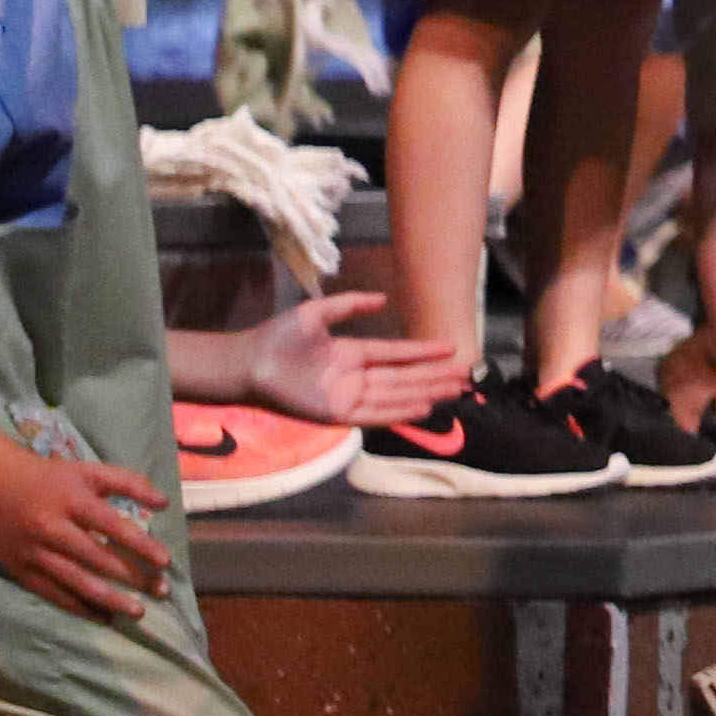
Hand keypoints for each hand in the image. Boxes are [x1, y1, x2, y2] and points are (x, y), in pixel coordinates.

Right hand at [0, 436, 173, 621]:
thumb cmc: (51, 478)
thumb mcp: (90, 471)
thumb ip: (129, 483)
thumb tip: (165, 503)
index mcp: (72, 501)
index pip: (112, 526)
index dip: (140, 544)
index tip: (165, 561)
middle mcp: (52, 528)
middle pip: (97, 558)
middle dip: (132, 576)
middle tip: (161, 590)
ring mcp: (34, 553)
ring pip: (76, 582)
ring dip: (109, 599)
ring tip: (137, 611)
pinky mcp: (21, 571)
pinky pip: (54, 594)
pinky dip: (80, 607)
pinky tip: (103, 617)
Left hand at [234, 294, 464, 429]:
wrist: (249, 362)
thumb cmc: (278, 338)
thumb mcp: (318, 313)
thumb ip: (350, 306)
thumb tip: (384, 300)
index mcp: (351, 355)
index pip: (396, 355)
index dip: (423, 352)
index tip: (450, 348)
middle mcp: (354, 378)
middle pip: (403, 378)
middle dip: (434, 377)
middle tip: (465, 376)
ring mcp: (347, 398)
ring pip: (395, 396)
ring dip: (425, 394)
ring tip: (454, 391)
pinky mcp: (337, 415)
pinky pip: (375, 415)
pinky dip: (399, 412)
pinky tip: (422, 407)